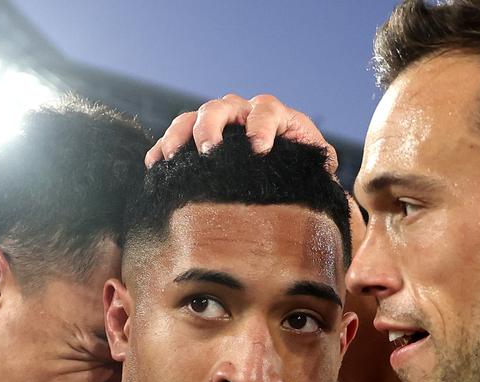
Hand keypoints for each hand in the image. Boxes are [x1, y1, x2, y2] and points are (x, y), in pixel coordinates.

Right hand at [145, 94, 337, 173]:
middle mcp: (244, 113)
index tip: (258, 150)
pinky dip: (163, 148)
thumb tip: (325, 173)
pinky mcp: (199, 140)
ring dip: (180, 135)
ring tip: (170, 157)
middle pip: (222, 107)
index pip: (266, 110)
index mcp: (277, 116)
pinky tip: (154, 164)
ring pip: (194, 117)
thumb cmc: (305, 171)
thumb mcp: (318, 167)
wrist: (288, 176)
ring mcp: (219, 124)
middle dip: (212, 127)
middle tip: (208, 153)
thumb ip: (322, 166)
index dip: (261, 126)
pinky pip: (176, 137)